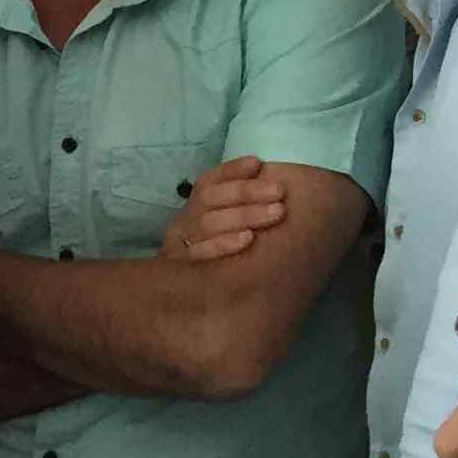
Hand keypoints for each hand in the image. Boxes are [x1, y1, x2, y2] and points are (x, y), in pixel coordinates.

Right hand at [158, 156, 288, 262]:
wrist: (178, 294)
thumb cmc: (216, 253)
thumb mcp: (226, 226)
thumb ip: (244, 207)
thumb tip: (271, 183)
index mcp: (195, 206)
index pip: (210, 181)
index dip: (232, 170)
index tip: (256, 164)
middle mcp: (185, 220)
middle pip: (210, 198)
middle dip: (246, 192)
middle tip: (279, 192)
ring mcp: (180, 242)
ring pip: (207, 223)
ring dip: (243, 215)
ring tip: (275, 213)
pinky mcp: (179, 265)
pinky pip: (199, 252)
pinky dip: (223, 244)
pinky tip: (248, 239)